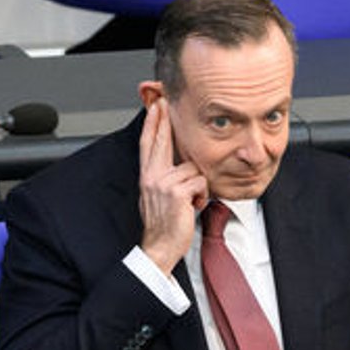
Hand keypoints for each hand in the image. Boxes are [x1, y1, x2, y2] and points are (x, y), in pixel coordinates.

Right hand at [137, 98, 205, 274]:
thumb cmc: (163, 224)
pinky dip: (202, 196)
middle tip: (166, 101)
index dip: (152, 123)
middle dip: (165, 119)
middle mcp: (152, 176)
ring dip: (198, 185)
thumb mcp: (157, 196)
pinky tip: (193, 207)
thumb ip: (163, 176)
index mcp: (147, 176)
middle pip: (161, 140)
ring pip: (193, 168)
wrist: (159, 247)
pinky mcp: (177, 191)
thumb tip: (176, 164)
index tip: (157, 105)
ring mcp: (163, 183)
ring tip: (191, 201)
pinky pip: (200, 181)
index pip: (148, 144)